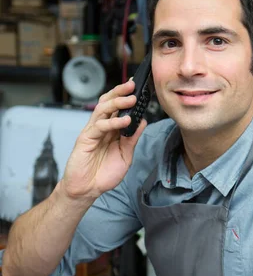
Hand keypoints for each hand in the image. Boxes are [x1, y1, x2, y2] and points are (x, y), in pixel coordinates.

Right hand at [62, 79, 146, 200]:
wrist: (87, 189)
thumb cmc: (104, 174)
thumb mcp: (125, 156)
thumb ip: (132, 139)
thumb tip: (143, 121)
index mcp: (111, 130)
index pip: (118, 108)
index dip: (127, 97)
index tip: (140, 89)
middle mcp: (101, 127)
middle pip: (108, 103)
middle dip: (120, 92)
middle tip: (134, 85)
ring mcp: (92, 131)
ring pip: (103, 110)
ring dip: (117, 102)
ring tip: (132, 99)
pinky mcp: (86, 139)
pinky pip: (99, 126)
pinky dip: (113, 122)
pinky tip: (125, 121)